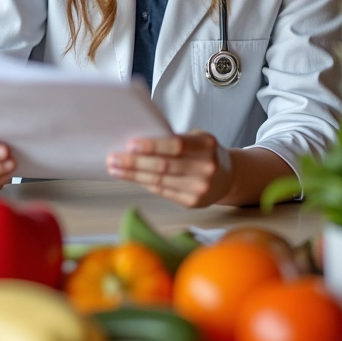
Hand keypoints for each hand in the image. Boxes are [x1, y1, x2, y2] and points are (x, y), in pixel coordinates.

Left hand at [106, 131, 232, 207]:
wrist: (228, 177)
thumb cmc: (205, 152)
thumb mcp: (197, 138)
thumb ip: (175, 140)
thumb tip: (139, 144)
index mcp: (206, 145)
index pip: (176, 145)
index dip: (152, 145)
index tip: (130, 144)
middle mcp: (206, 167)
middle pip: (164, 166)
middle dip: (135, 162)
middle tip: (113, 158)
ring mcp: (200, 187)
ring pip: (159, 181)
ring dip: (133, 174)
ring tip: (114, 168)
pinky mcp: (192, 202)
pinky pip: (162, 191)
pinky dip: (143, 183)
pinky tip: (130, 177)